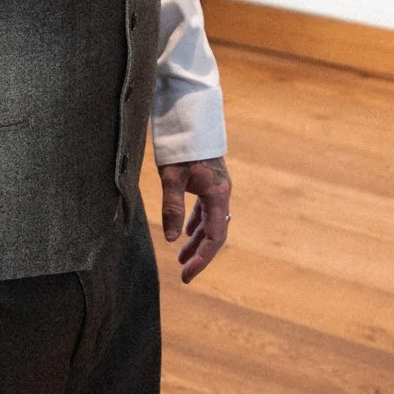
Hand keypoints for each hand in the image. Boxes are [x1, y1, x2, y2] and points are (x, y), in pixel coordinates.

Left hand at [158, 157, 231, 281]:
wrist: (190, 119)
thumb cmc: (181, 146)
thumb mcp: (172, 177)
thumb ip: (172, 207)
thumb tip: (172, 239)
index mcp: (218, 194)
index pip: (214, 236)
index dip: (203, 258)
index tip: (187, 274)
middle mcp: (221, 194)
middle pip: (215, 232)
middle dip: (200, 254)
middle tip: (184, 273)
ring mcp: (216, 188)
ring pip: (210, 222)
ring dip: (197, 241)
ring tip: (182, 259)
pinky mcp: (209, 182)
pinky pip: (206, 210)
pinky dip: (197, 224)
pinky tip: (186, 233)